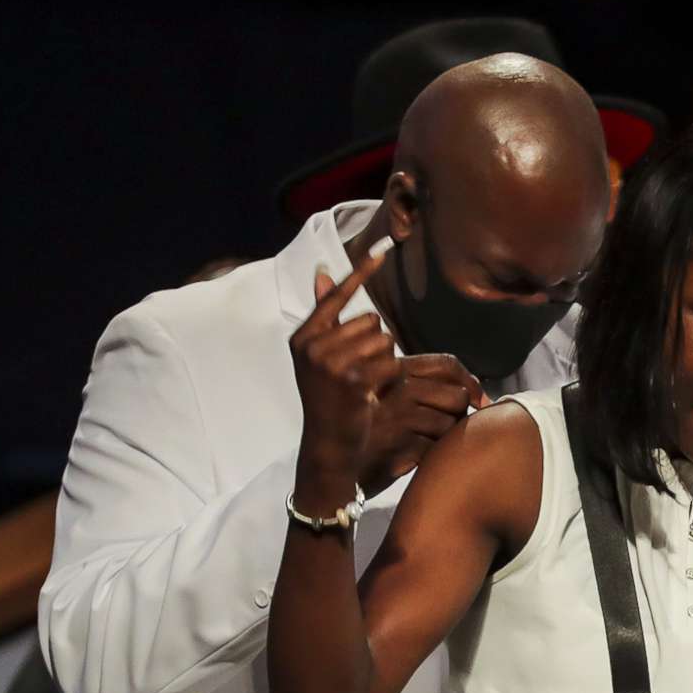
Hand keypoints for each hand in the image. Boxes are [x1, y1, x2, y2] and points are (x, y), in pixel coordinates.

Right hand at [290, 247, 406, 509]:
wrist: (329, 444)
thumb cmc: (331, 398)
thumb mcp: (320, 355)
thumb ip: (325, 314)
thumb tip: (321, 270)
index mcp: (304, 336)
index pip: (337, 296)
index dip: (361, 272)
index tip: (383, 248)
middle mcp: (311, 345)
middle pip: (371, 320)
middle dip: (377, 344)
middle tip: (361, 371)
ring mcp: (330, 361)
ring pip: (384, 340)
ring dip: (385, 361)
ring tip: (366, 383)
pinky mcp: (352, 379)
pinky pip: (389, 361)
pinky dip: (389, 376)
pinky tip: (372, 393)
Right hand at [359, 353, 487, 496]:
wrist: (331, 465)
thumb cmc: (368, 431)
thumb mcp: (387, 396)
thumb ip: (423, 385)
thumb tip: (478, 392)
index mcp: (392, 371)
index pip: (447, 364)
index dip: (470, 381)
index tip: (478, 399)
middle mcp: (395, 389)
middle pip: (458, 396)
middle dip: (459, 415)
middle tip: (442, 427)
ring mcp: (396, 418)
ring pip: (451, 425)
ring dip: (446, 439)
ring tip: (423, 443)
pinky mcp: (398, 446)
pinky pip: (438, 449)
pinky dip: (433, 456)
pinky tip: (413, 457)